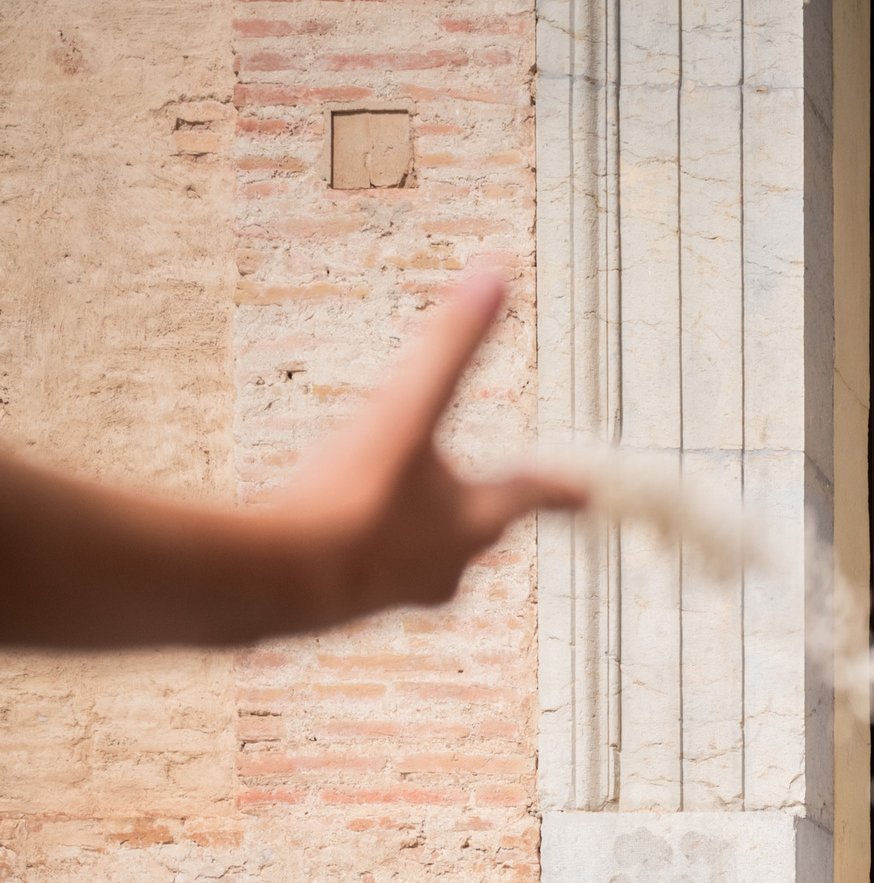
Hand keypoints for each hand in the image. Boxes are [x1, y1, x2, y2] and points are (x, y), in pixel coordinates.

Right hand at [264, 271, 585, 621]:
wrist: (280, 582)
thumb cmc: (350, 496)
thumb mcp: (404, 410)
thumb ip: (451, 346)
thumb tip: (496, 276)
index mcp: (476, 517)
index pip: (533, 493)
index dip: (558, 486)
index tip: (585, 494)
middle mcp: (453, 562)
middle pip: (480, 524)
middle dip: (477, 504)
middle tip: (480, 494)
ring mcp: (406, 590)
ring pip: (426, 549)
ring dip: (415, 525)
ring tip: (384, 506)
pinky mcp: (356, 606)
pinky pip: (374, 568)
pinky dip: (365, 548)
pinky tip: (336, 542)